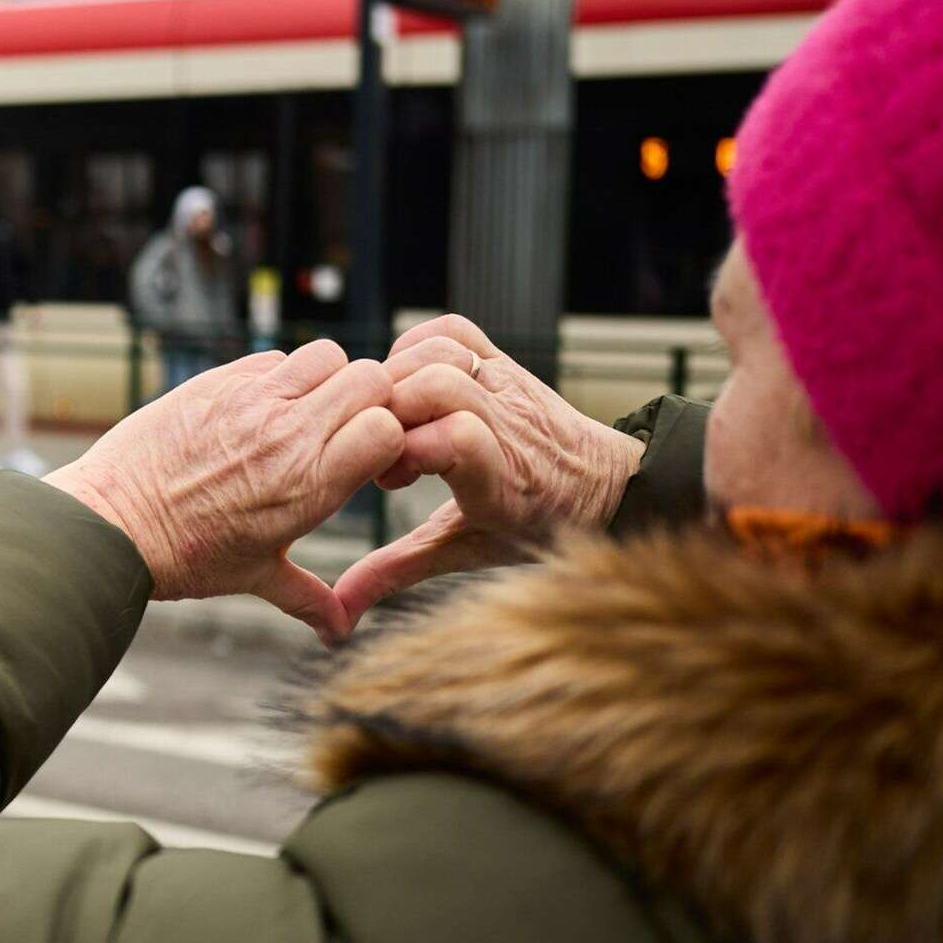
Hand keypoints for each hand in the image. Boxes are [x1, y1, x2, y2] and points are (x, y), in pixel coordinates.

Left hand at [45, 341, 400, 642]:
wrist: (110, 525)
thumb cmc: (183, 557)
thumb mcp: (255, 578)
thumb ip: (308, 598)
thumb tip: (339, 631)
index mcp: (310, 485)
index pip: (389, 427)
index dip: (388, 435)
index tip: (367, 455)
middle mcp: (289, 435)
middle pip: (369, 379)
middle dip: (368, 398)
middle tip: (343, 425)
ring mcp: (252, 401)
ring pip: (324, 355)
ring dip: (325, 378)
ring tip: (303, 410)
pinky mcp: (216, 381)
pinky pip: (271, 357)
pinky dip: (277, 374)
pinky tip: (258, 407)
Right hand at [333, 315, 643, 632]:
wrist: (603, 487)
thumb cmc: (534, 525)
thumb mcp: (464, 552)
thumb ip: (397, 571)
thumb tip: (339, 612)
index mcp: (501, 481)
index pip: (456, 438)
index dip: (409, 451)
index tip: (389, 481)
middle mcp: (507, 426)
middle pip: (435, 386)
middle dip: (388, 413)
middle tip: (376, 448)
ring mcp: (507, 386)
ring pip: (441, 354)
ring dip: (398, 379)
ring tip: (388, 418)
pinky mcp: (504, 361)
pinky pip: (453, 331)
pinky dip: (416, 345)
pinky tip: (403, 381)